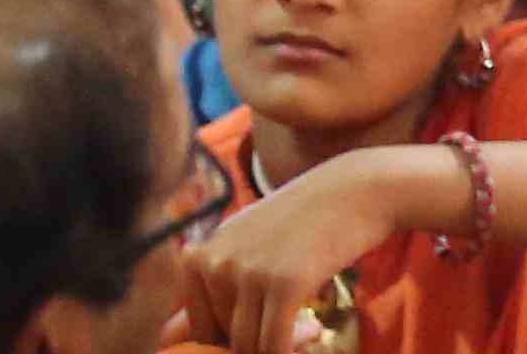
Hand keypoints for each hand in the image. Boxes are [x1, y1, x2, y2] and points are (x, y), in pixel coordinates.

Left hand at [180, 150, 413, 353]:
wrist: (361, 189)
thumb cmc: (303, 221)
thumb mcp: (245, 245)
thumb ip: (209, 289)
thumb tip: (165, 340)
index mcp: (198, 257)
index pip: (197, 331)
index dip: (233, 338)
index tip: (266, 323)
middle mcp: (215, 263)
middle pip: (222, 339)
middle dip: (257, 342)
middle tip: (293, 326)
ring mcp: (249, 271)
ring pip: (247, 345)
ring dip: (277, 347)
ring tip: (308, 327)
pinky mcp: (285, 282)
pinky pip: (274, 343)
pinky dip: (290, 351)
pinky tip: (313, 333)